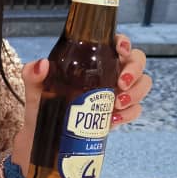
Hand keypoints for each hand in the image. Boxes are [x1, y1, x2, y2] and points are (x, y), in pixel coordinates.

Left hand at [10, 34, 151, 173]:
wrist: (43, 134)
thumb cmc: (42, 104)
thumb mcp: (35, 88)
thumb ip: (33, 74)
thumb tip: (42, 64)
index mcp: (92, 59)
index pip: (116, 43)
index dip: (124, 43)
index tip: (120, 50)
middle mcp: (109, 72)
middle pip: (137, 61)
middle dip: (134, 70)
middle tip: (121, 83)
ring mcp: (116, 92)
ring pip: (142, 84)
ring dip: (136, 92)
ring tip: (117, 104)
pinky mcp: (118, 113)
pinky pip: (135, 109)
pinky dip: (129, 113)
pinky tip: (113, 119)